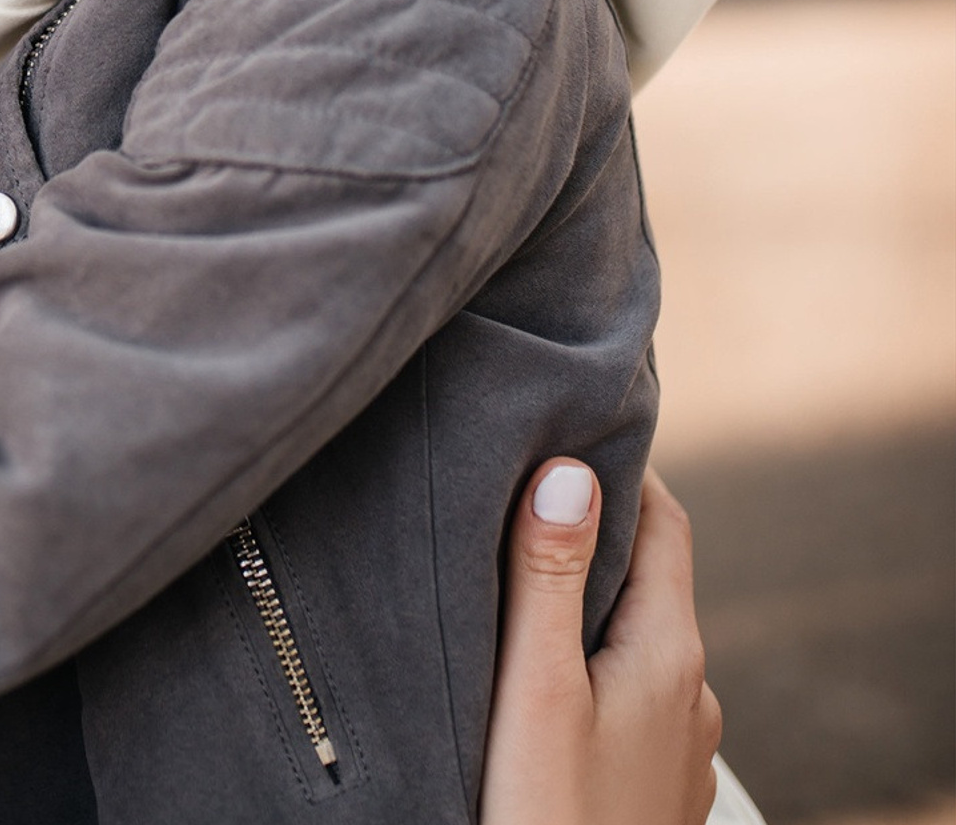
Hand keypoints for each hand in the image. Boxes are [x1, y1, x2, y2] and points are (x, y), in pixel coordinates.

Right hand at [481, 461, 721, 824]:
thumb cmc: (542, 818)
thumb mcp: (534, 689)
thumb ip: (550, 578)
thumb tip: (570, 469)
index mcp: (670, 653)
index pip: (666, 520)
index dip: (622, 465)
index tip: (567, 421)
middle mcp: (693, 693)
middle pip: (653, 576)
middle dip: (594, 528)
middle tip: (519, 486)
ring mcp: (680, 745)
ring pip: (638, 637)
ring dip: (589, 599)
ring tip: (512, 577)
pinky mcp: (653, 783)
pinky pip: (629, 691)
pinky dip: (590, 659)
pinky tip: (534, 673)